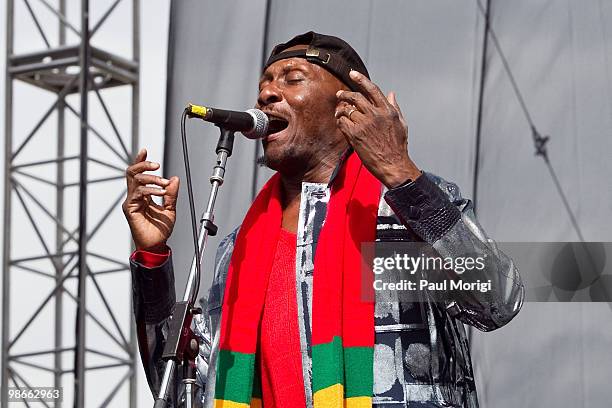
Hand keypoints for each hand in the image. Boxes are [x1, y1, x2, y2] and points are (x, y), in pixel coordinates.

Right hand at [122, 148, 179, 250]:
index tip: (145, 151)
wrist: (156, 245)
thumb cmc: (160, 229)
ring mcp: (131, 202)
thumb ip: (171, 194)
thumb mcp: (170, 208)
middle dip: (143, 165)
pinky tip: (161, 192)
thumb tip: (175, 179)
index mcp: (143, 195)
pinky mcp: (130, 209)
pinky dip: (151, 190)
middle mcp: (135, 196)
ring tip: (164, 183)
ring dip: (152, 178)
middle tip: (157, 165)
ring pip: (135, 180)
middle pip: (132, 173)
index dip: (140, 161)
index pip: (138, 174)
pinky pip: (138, 193)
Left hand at [335, 70, 420, 187]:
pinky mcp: (355, 135)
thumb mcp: (401, 124)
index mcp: (387, 110)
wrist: (393, 165)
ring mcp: (364, 124)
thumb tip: (391, 94)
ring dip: (341, 109)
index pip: (372, 89)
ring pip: (347, 110)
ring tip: (339, 112)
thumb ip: (394, 107)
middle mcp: (376, 115)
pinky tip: (341, 123)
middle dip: (345, 94)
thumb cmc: (398, 146)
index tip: (352, 74)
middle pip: (356, 97)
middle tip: (339, 95)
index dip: (361, 79)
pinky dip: (340, 121)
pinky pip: (342, 122)